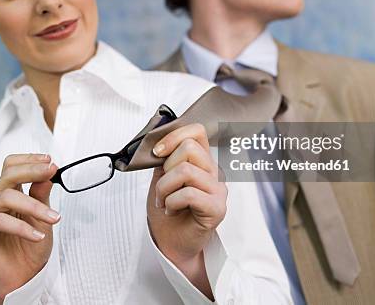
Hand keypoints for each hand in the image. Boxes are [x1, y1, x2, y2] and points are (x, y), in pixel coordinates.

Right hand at [0, 153, 59, 303]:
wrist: (22, 278)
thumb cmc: (30, 247)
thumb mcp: (42, 217)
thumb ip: (41, 194)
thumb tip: (49, 171)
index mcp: (6, 192)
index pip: (11, 166)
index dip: (29, 159)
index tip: (50, 161)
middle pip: (8, 175)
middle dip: (32, 171)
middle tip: (51, 172)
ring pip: (6, 197)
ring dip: (34, 206)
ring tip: (53, 218)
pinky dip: (22, 227)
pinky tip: (38, 236)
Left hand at [147, 123, 226, 297]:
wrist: (170, 243)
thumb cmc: (167, 212)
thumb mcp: (161, 178)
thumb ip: (164, 159)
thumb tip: (157, 142)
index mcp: (202, 161)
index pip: (197, 131)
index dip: (174, 136)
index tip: (157, 152)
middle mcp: (213, 172)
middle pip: (190, 148)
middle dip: (166, 167)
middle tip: (163, 187)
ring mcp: (218, 190)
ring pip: (186, 171)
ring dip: (165, 188)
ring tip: (164, 200)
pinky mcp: (216, 208)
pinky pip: (188, 193)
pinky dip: (172, 202)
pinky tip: (172, 210)